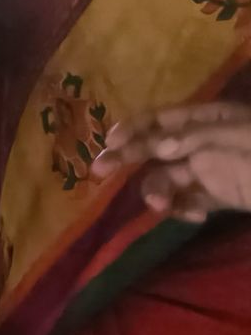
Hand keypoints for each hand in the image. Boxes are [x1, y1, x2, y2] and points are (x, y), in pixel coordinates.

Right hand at [93, 102, 250, 222]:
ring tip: (161, 206)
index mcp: (205, 119)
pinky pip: (187, 202)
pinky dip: (183, 209)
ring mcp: (208, 171)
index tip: (110, 143)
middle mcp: (200, 143)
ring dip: (156, 191)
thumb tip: (156, 147)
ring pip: (166, 179)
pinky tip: (196, 215)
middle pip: (153, 148)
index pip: (159, 119)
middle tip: (98, 170)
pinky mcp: (217, 198)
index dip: (132, 129)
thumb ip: (197, 136)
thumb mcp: (239, 133)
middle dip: (126, 158)